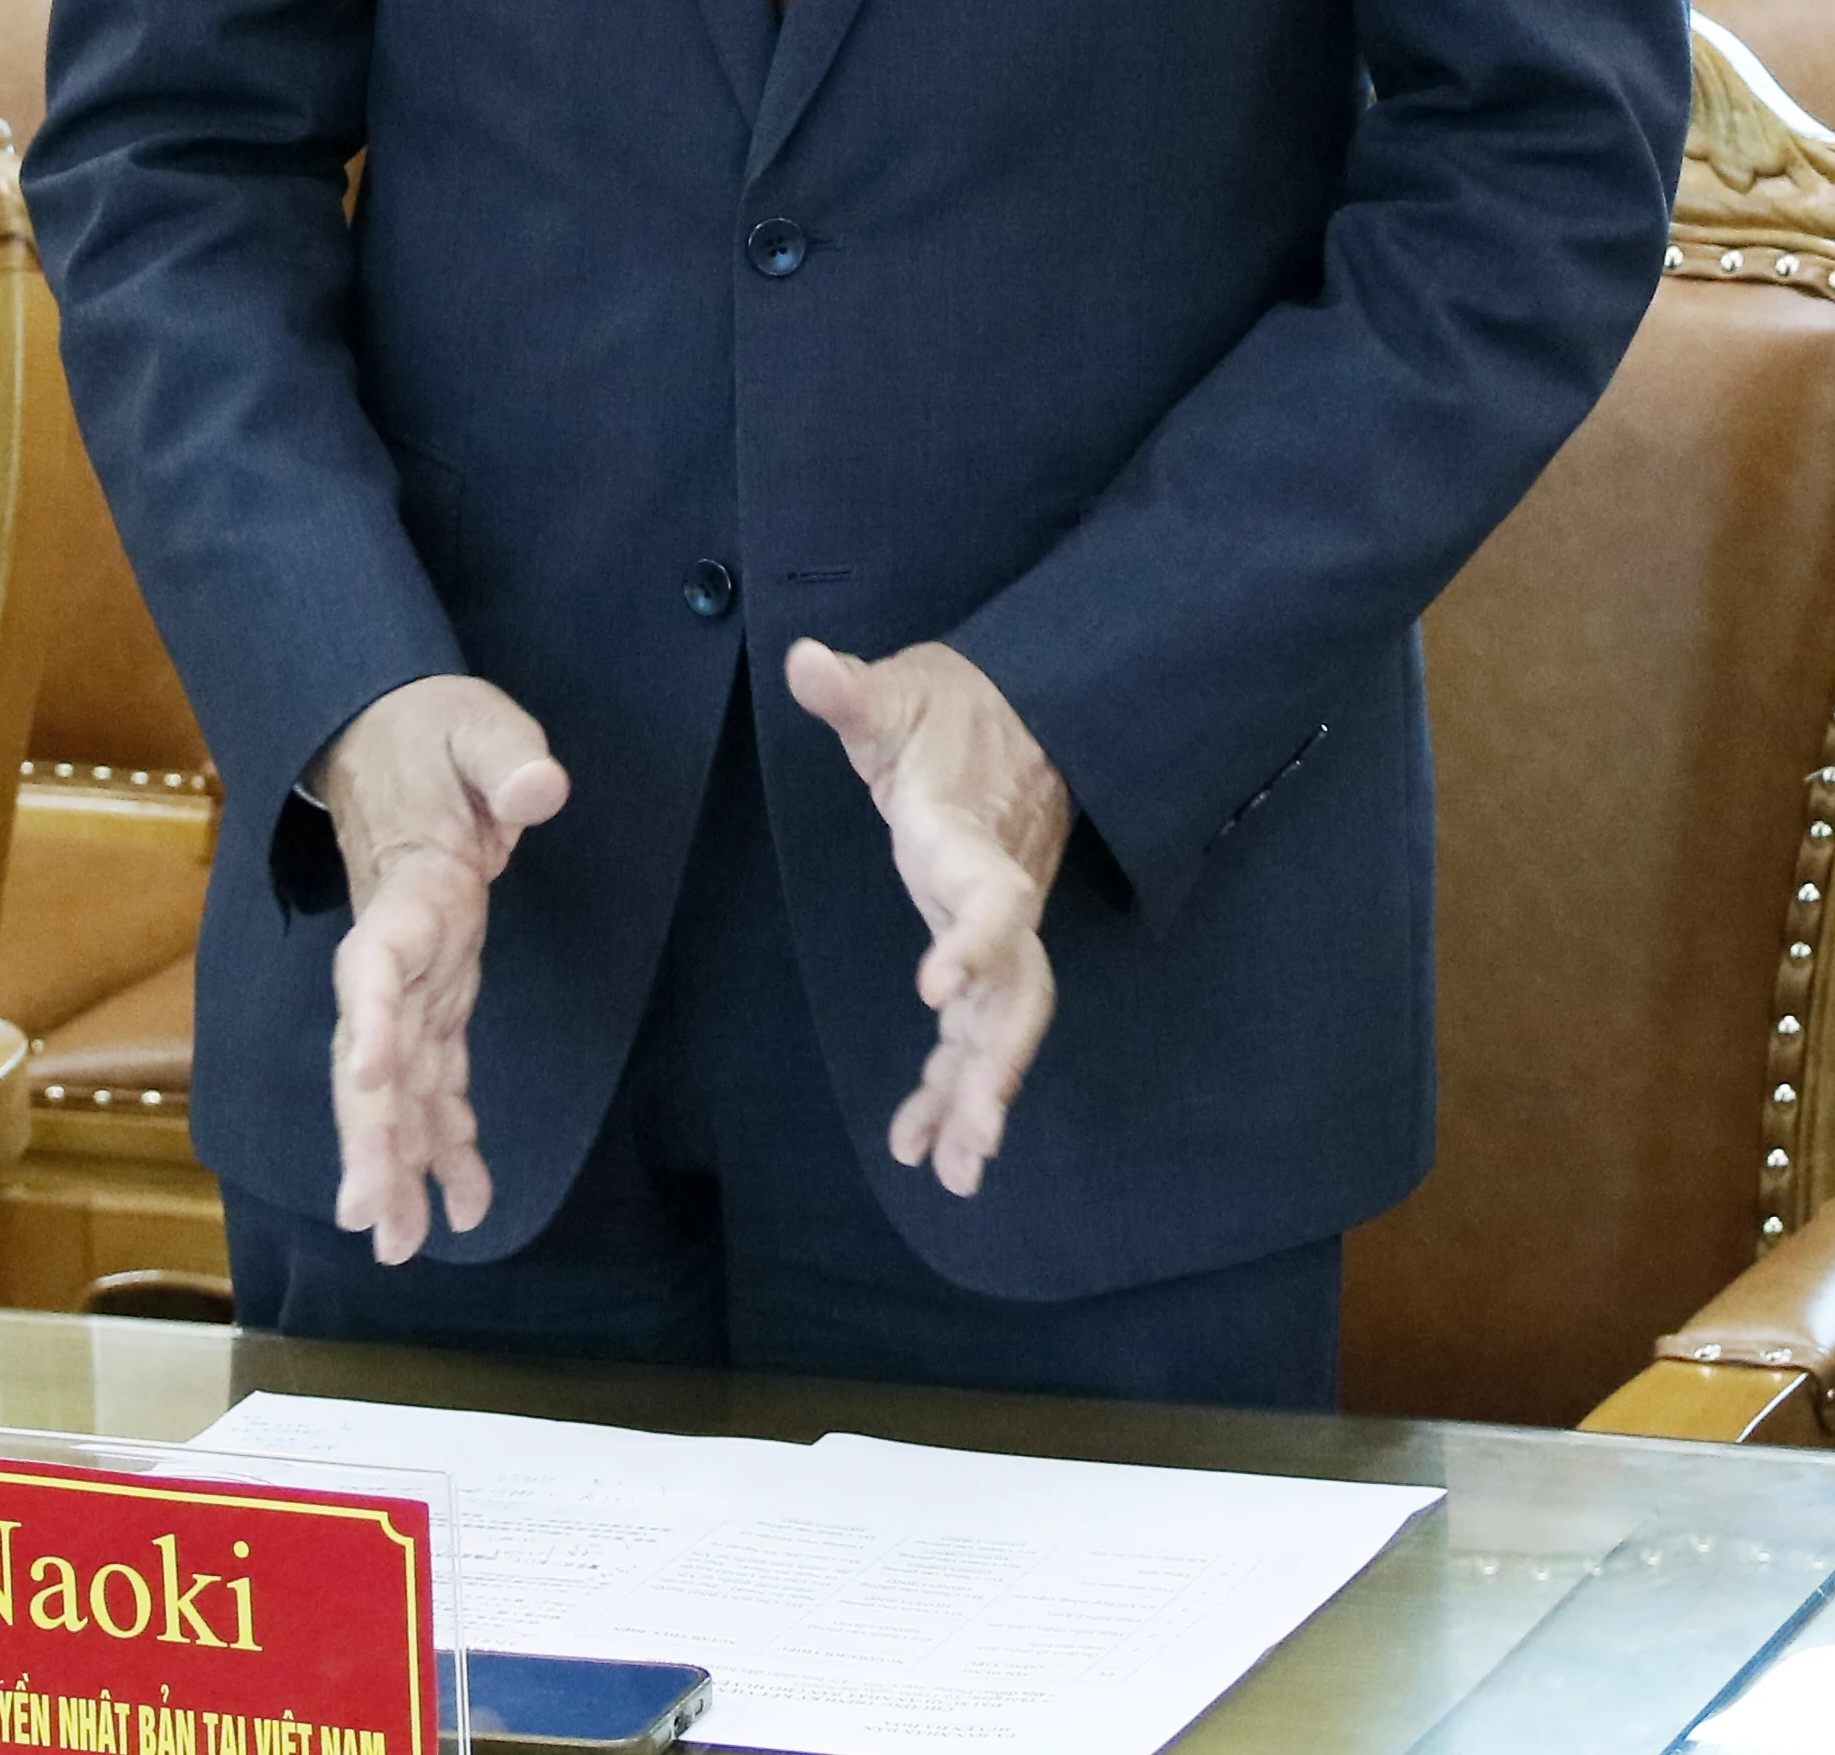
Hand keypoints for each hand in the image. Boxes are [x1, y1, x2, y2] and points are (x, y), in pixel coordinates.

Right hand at [309, 675, 567, 1263]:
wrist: (391, 737)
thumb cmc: (436, 732)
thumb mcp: (477, 724)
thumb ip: (505, 758)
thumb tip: (537, 791)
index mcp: (407, 891)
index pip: (376, 964)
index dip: (372, 1020)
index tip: (373, 1076)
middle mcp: (397, 953)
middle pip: (370, 1055)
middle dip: (369, 1138)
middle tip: (369, 1218)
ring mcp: (413, 983)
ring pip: (396, 1089)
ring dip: (396, 1165)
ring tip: (398, 1245)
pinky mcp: (436, 996)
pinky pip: (436, 1082)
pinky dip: (446, 1144)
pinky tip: (460, 1206)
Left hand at [781, 638, 1069, 1195]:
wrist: (1027, 713)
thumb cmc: (953, 706)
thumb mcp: (900, 689)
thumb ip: (854, 689)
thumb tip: (807, 660)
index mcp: (968, 841)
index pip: (989, 899)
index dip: (971, 944)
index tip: (933, 992)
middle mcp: (995, 898)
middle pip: (1018, 994)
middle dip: (995, 1067)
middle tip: (972, 1139)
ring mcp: (994, 932)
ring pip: (1004, 1029)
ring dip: (981, 1099)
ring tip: (957, 1174)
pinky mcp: (980, 952)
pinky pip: (977, 1033)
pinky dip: (956, 1089)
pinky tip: (925, 1146)